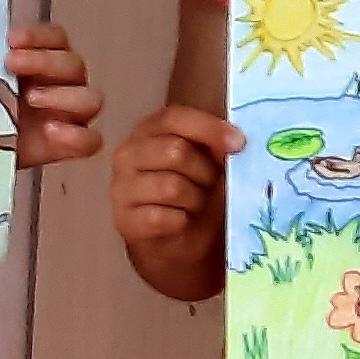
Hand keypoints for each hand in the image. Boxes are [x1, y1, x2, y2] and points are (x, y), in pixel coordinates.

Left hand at [6, 23, 104, 168]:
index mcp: (43, 60)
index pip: (56, 39)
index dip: (39, 35)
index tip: (12, 39)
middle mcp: (62, 84)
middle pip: (73, 65)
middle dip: (43, 61)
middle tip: (11, 63)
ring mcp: (70, 116)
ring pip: (90, 99)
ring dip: (62, 96)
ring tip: (30, 98)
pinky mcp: (69, 146)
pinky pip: (90, 141)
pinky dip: (76, 135)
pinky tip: (50, 130)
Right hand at [110, 102, 240, 301]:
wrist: (181, 240)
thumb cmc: (197, 192)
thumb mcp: (212, 162)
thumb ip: (217, 146)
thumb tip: (234, 140)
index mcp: (149, 130)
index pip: (173, 118)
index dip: (208, 128)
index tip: (239, 143)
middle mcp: (127, 154)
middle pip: (174, 151)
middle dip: (205, 171)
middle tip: (210, 184)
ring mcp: (120, 187)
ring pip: (171, 186)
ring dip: (195, 199)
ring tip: (195, 204)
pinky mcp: (123, 220)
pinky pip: (161, 217)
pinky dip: (181, 221)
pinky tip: (181, 221)